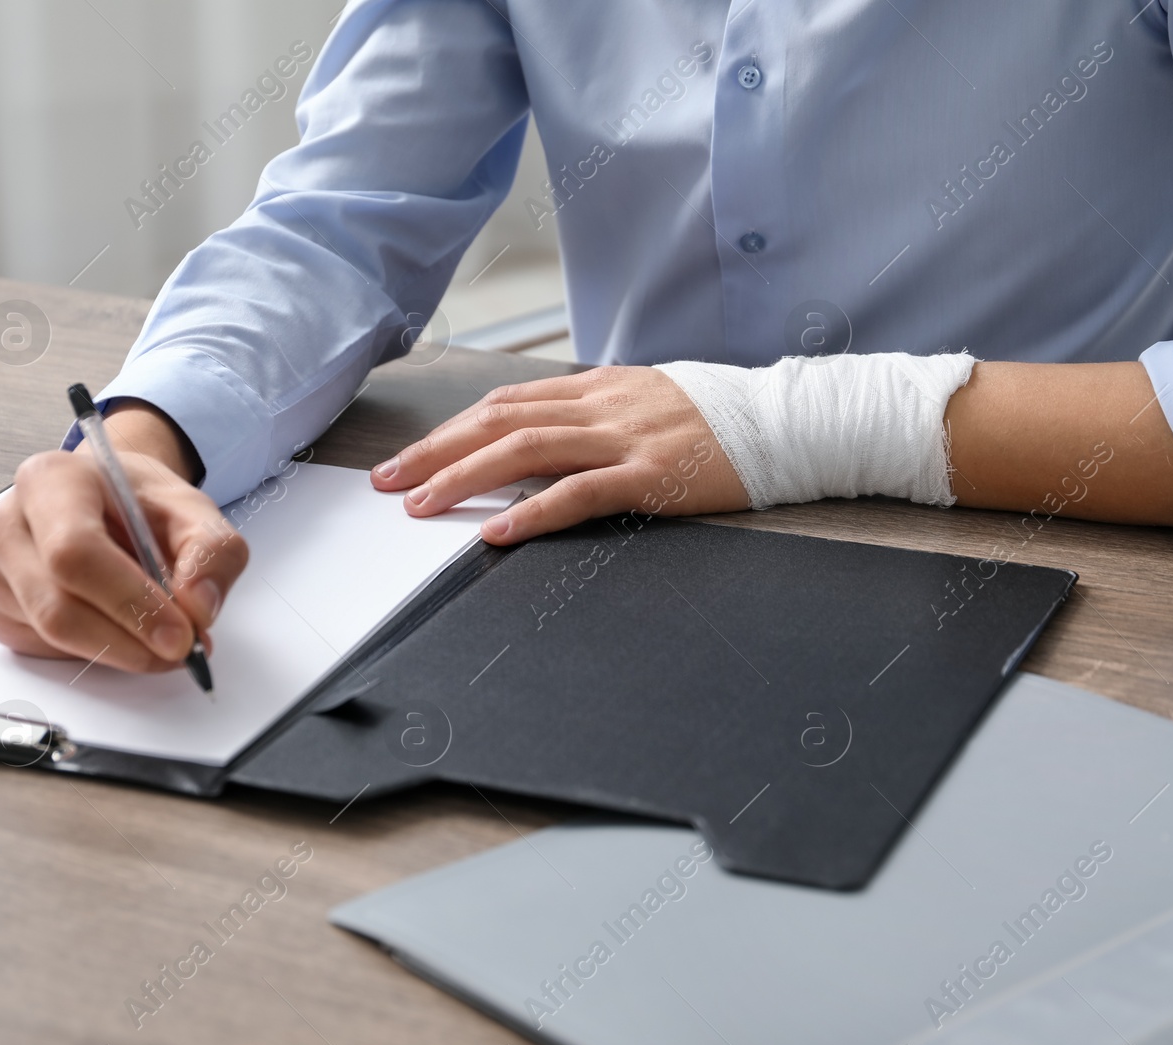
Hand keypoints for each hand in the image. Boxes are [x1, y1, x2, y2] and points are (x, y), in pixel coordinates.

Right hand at [0, 403, 248, 670]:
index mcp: (51, 481)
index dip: (130, 602)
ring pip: (51, 636)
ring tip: (159, 633)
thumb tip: (199, 608)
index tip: (180, 633)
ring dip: (117, 650)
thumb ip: (212, 552)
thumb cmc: (141, 504)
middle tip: (180, 649)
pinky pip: (43, 651)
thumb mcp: (194, 511)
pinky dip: (92, 652)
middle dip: (127, 640)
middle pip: (57, 606)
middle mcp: (8, 524)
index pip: (76, 552)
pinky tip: (117, 626)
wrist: (110, 503)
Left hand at [370, 365, 749, 543]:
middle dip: (436, 452)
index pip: (505, 404)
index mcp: (597, 387)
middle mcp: (601, 405)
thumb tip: (543, 433)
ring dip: (464, 478)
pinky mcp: (650, 476)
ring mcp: (624, 438)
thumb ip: (596, 413)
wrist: (783, 422)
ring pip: (525, 450)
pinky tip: (495, 529)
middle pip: (499, 422)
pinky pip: (579, 492)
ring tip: (421, 506)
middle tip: (388, 482)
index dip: (451, 431)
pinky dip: (531, 510)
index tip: (412, 457)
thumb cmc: (718, 418)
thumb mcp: (647, 400)